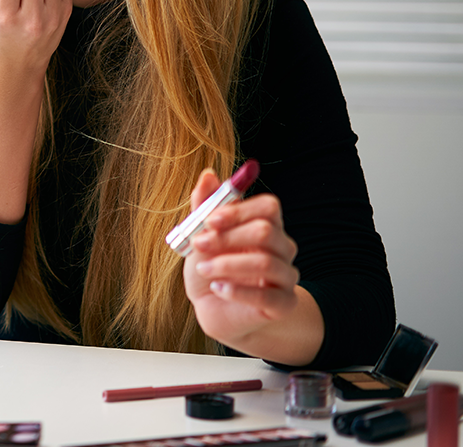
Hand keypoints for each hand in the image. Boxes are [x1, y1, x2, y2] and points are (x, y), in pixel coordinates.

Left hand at [182, 168, 306, 354]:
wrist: (215, 311)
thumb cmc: (210, 269)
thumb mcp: (200, 237)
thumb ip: (204, 208)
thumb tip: (208, 174)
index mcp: (265, 226)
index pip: (268, 207)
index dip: (239, 210)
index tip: (210, 219)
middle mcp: (281, 248)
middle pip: (266, 231)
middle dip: (227, 237)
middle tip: (199, 244)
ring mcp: (286, 277)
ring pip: (266, 262)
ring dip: (226, 264)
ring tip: (203, 269)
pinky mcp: (284, 304)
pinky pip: (267, 296)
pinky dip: (237, 290)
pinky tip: (217, 288)